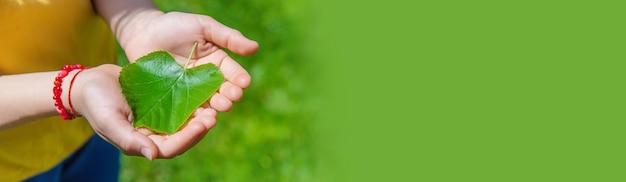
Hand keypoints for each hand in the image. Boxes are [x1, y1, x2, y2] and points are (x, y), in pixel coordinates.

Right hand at [72, 64, 216, 158]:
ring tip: (213, 106)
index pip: (171, 147)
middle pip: (182, 138)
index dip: (188, 138)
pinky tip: (202, 94)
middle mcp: (152, 135)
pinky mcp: (159, 104)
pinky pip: (179, 107)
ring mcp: (156, 120)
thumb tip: (153, 156)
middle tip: (214, 115)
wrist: (87, 82)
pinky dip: (191, 103)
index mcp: (141, 144)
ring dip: (198, 117)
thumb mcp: (109, 121)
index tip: (203, 124)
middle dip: (199, 128)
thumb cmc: (94, 103)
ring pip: (183, 123)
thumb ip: (129, 139)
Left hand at [119, 11, 258, 111]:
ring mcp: (190, 91)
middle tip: (232, 98)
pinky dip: (194, 115)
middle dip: (229, 95)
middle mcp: (206, 80)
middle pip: (222, 91)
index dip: (239, 78)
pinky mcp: (174, 100)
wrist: (142, 32)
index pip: (232, 72)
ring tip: (220, 108)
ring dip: (216, 107)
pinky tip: (199, 117)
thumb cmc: (174, 26)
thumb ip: (228, 37)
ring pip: (207, 102)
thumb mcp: (204, 26)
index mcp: (217, 62)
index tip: (244, 83)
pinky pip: (186, 109)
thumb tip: (255, 47)